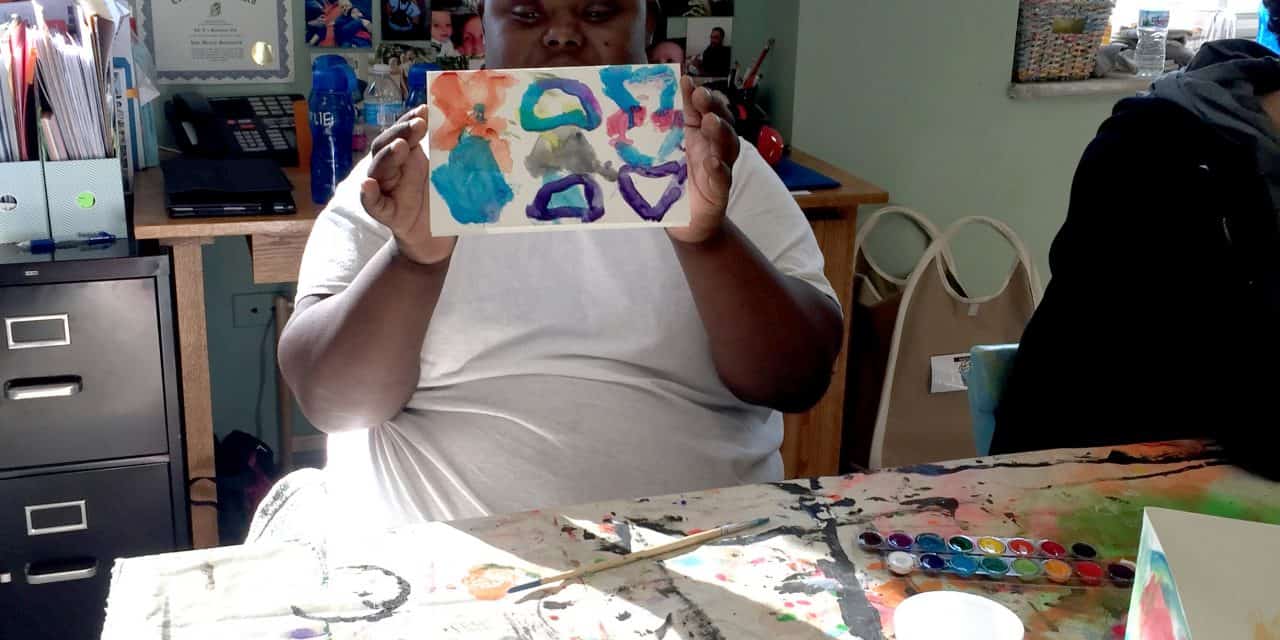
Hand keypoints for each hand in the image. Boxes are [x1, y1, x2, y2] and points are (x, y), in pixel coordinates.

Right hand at [360, 105, 455, 264]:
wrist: (435, 238)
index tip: (425, 109)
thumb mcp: (448, 174)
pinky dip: (369, 194)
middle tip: (418, 124)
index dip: (410, 119)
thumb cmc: (440, 200)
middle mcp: (392, 168)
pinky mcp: (387, 213)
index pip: (403, 132)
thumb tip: (472, 130)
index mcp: (407, 156)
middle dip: (402, 132)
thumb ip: (451, 156)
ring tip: (400, 147)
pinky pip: (373, 203)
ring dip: (388, 156)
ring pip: (378, 169)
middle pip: (387, 145)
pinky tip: (367, 185)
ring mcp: (386, 189)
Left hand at [669, 77, 739, 244]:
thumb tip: (647, 99)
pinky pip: (722, 179)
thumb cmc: (675, 182)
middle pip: (721, 121)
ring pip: (727, 146)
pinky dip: (719, 170)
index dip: (699, 93)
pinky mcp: (719, 191)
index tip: (686, 81)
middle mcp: (714, 147)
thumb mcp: (666, 150)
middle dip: (713, 106)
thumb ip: (662, 128)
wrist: (685, 222)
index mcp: (700, 134)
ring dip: (720, 131)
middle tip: (701, 95)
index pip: (705, 107)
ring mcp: (720, 168)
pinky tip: (713, 163)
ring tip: (710, 122)